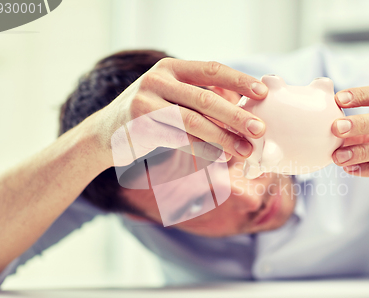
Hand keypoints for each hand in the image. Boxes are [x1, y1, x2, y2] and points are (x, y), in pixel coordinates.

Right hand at [96, 58, 267, 165]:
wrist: (105, 133)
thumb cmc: (149, 114)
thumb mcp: (171, 95)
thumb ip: (200, 96)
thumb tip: (244, 108)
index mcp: (171, 67)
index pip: (212, 69)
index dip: (239, 81)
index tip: (263, 93)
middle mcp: (157, 79)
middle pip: (206, 98)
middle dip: (236, 116)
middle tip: (260, 129)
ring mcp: (145, 101)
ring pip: (193, 122)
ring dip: (223, 138)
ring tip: (245, 150)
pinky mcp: (139, 126)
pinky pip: (179, 140)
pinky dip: (203, 151)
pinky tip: (220, 158)